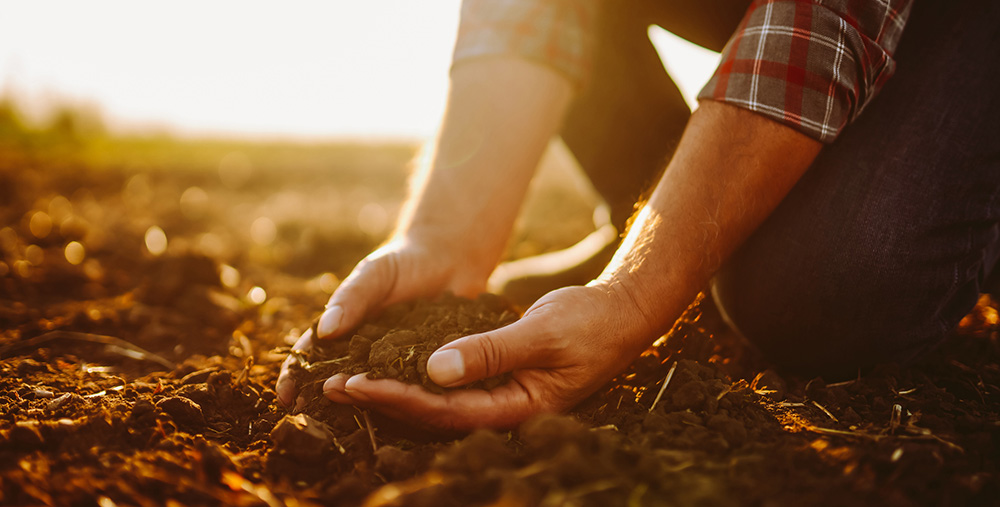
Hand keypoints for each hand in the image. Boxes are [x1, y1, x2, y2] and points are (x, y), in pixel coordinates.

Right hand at [275, 236, 489, 407]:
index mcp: (344, 328)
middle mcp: (365, 351)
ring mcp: (393, 362)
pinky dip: (402, 403)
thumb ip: (351, 298)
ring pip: (372, 391)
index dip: (295, 376)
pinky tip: (399, 416)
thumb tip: (325, 330)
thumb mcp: (374, 274)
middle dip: (321, 401)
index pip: (312, 356)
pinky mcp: (424, 368)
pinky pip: (410, 388)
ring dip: (360, 407)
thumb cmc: (404, 262)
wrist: (450, 259)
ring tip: (348, 426)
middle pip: (337, 380)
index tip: (285, 397)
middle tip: (310, 423)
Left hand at [321, 283, 657, 429]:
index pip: (444, 410)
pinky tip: (390, 367)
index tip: (355, 383)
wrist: (622, 313)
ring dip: (393, 390)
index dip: (396, 398)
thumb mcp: (541, 334)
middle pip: (433, 413)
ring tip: (346, 382)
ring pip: (438, 401)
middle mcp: (505, 408)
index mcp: (518, 406)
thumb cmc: (590, 322)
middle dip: (382, 400)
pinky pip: (451, 384)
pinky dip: (417, 376)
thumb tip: (435, 370)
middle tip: (331, 388)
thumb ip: (490, 352)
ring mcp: (502, 395)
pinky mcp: (499, 378)